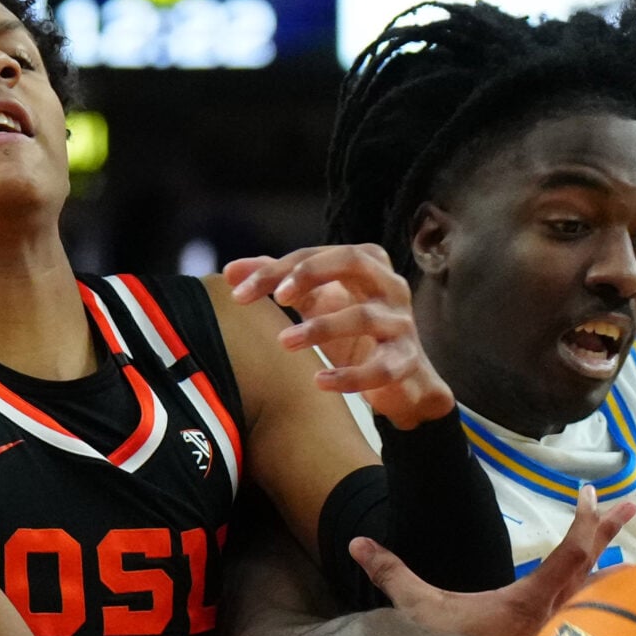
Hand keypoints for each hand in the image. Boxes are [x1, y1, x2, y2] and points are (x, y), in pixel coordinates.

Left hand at [222, 245, 453, 427]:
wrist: (400, 378)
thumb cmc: (352, 331)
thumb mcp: (314, 300)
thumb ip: (277, 282)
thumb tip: (229, 272)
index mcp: (365, 263)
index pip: (317, 254)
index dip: (277, 270)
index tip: (240, 293)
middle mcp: (388, 285)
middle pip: (353, 261)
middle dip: (312, 273)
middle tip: (278, 297)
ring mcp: (401, 322)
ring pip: (365, 317)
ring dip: (322, 328)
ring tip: (285, 342)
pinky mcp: (406, 361)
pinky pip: (382, 368)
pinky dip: (350, 377)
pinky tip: (319, 381)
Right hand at [350, 483, 635, 635]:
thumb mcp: (415, 611)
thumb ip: (391, 574)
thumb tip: (357, 543)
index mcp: (526, 603)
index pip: (569, 555)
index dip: (585, 521)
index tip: (590, 492)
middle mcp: (549, 621)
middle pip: (589, 570)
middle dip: (605, 535)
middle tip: (629, 508)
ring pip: (590, 598)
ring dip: (603, 568)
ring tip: (620, 546)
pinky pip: (580, 623)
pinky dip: (593, 603)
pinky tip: (598, 599)